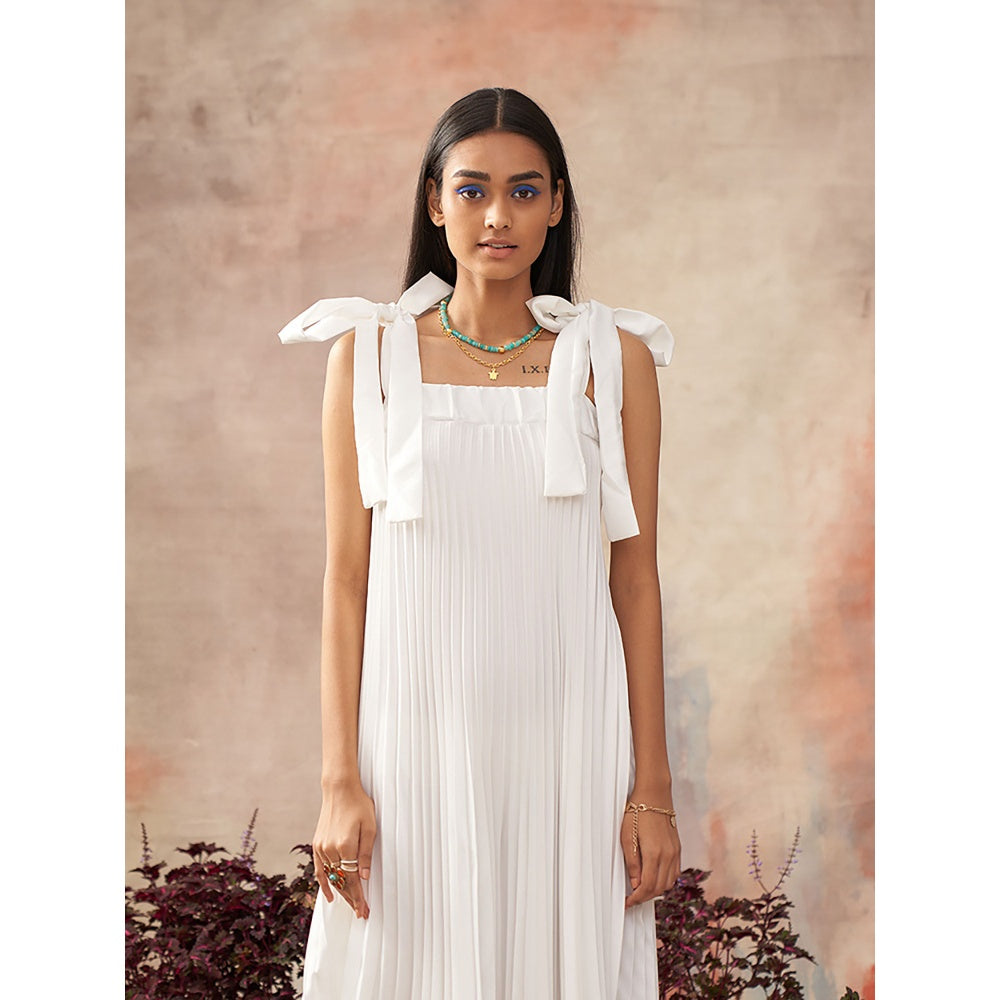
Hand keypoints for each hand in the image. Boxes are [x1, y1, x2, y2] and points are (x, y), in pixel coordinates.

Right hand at [312, 779, 376, 919]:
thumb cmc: (359, 805)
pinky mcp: (317, 844)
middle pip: (341, 882)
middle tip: (361, 913)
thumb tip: (363, 877)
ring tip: (351, 906)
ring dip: (341, 893)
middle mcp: (331, 849)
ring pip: (331, 878)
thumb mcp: (370, 827)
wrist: (339, 789)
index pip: (352, 880)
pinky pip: (319, 869)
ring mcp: (322, 848)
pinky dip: (324, 883)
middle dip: (352, 900)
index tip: (364, 911)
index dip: (359, 898)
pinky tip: (330, 895)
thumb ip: (366, 853)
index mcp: (346, 846)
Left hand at [621, 789, 680, 910]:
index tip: (627, 902)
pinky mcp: (678, 848)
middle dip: (645, 898)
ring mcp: (675, 852)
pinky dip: (665, 881)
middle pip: (659, 888)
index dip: (637, 898)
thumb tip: (635, 884)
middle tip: (632, 899)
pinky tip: (655, 878)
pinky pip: (675, 873)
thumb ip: (633, 863)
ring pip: (669, 883)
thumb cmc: (637, 812)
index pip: (647, 886)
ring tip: (642, 890)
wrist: (655, 795)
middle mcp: (668, 855)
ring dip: (656, 891)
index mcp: (654, 853)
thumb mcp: (627, 836)